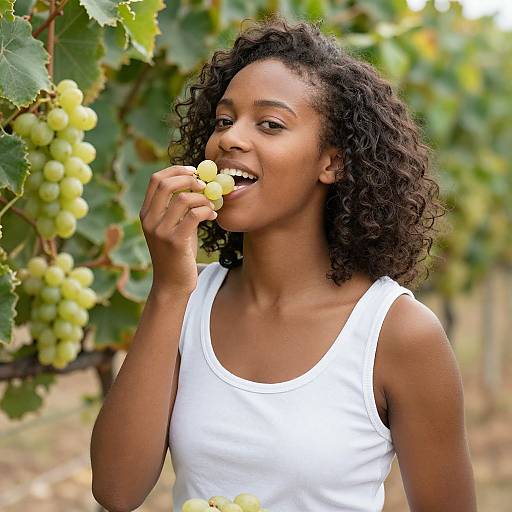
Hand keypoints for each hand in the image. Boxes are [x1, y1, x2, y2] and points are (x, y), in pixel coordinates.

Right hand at [139, 165, 215, 295]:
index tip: (194, 171)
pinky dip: (207, 210)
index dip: (176, 170)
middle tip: (205, 184)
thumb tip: (198, 184)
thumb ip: (179, 208)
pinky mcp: (175, 242)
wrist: (172, 285)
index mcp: (146, 213)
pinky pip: (194, 215)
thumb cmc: (177, 254)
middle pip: (166, 184)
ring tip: (211, 205)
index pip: (156, 180)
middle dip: (189, 179)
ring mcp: (160, 231)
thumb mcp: (173, 227)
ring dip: (203, 197)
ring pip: (183, 198)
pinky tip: (213, 215)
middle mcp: (149, 220)